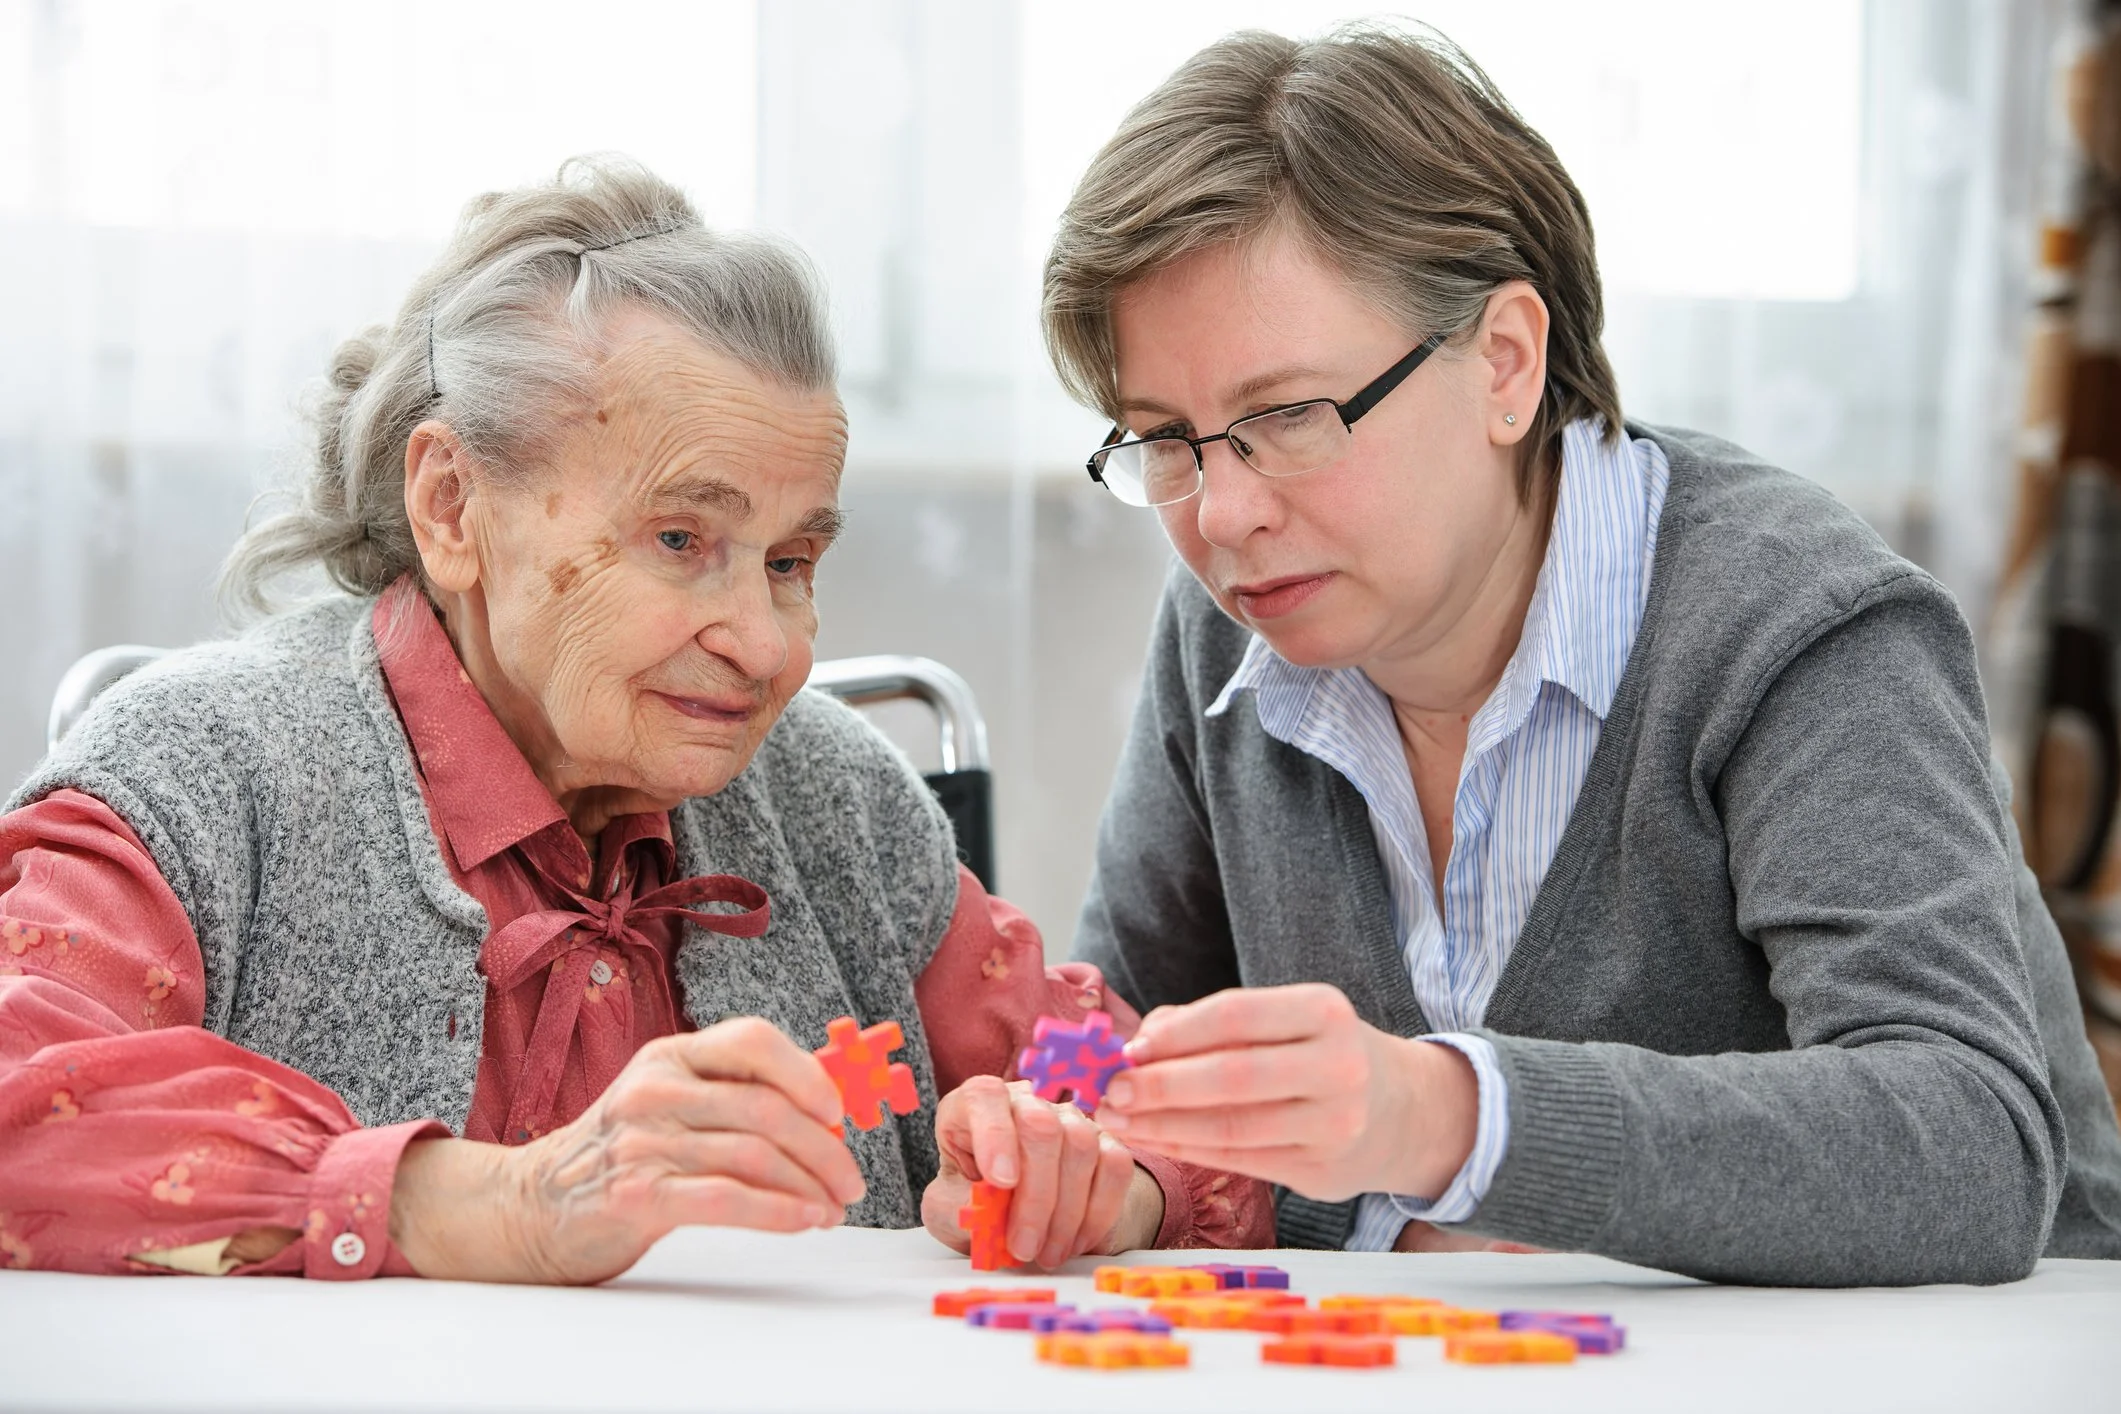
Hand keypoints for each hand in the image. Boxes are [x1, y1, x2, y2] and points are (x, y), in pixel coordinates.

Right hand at [389, 1017, 864, 1283]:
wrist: (531, 1206)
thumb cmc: (619, 1155)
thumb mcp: (667, 1102)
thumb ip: (732, 1096)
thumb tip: (825, 1108)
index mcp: (670, 1056)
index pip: (753, 1040)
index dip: (807, 1073)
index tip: (839, 1111)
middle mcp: (655, 1089)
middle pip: (766, 1108)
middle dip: (824, 1148)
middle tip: (851, 1179)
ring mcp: (642, 1141)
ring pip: (754, 1156)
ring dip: (809, 1187)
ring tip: (831, 1208)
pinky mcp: (636, 1194)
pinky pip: (727, 1198)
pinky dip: (778, 1211)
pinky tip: (804, 1220)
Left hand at [921, 1075, 1160, 1268]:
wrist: (1016, 1222)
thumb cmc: (975, 1206)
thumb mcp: (950, 1211)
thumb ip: (959, 1208)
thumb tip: (985, 1209)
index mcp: (974, 1107)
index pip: (986, 1096)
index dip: (995, 1135)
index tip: (1001, 1183)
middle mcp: (1025, 1103)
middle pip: (1042, 1127)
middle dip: (1035, 1196)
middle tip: (1023, 1247)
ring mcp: (1069, 1119)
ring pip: (1081, 1147)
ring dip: (1065, 1214)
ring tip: (1046, 1254)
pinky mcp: (1105, 1142)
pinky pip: (1115, 1167)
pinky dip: (1097, 1213)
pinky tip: (1074, 1241)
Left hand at [1096, 984, 1476, 1202]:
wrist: (1402, 1111)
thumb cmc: (1320, 1054)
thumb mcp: (1286, 1021)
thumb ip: (1214, 1025)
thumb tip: (1139, 1043)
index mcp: (1325, 1012)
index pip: (1237, 1016)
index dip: (1176, 1032)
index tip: (1129, 1047)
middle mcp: (1338, 1067)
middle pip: (1232, 1076)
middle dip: (1161, 1084)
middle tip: (1112, 1089)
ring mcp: (1334, 1124)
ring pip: (1232, 1127)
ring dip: (1164, 1124)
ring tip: (1119, 1119)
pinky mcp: (1321, 1171)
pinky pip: (1240, 1160)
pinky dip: (1188, 1149)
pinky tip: (1154, 1139)